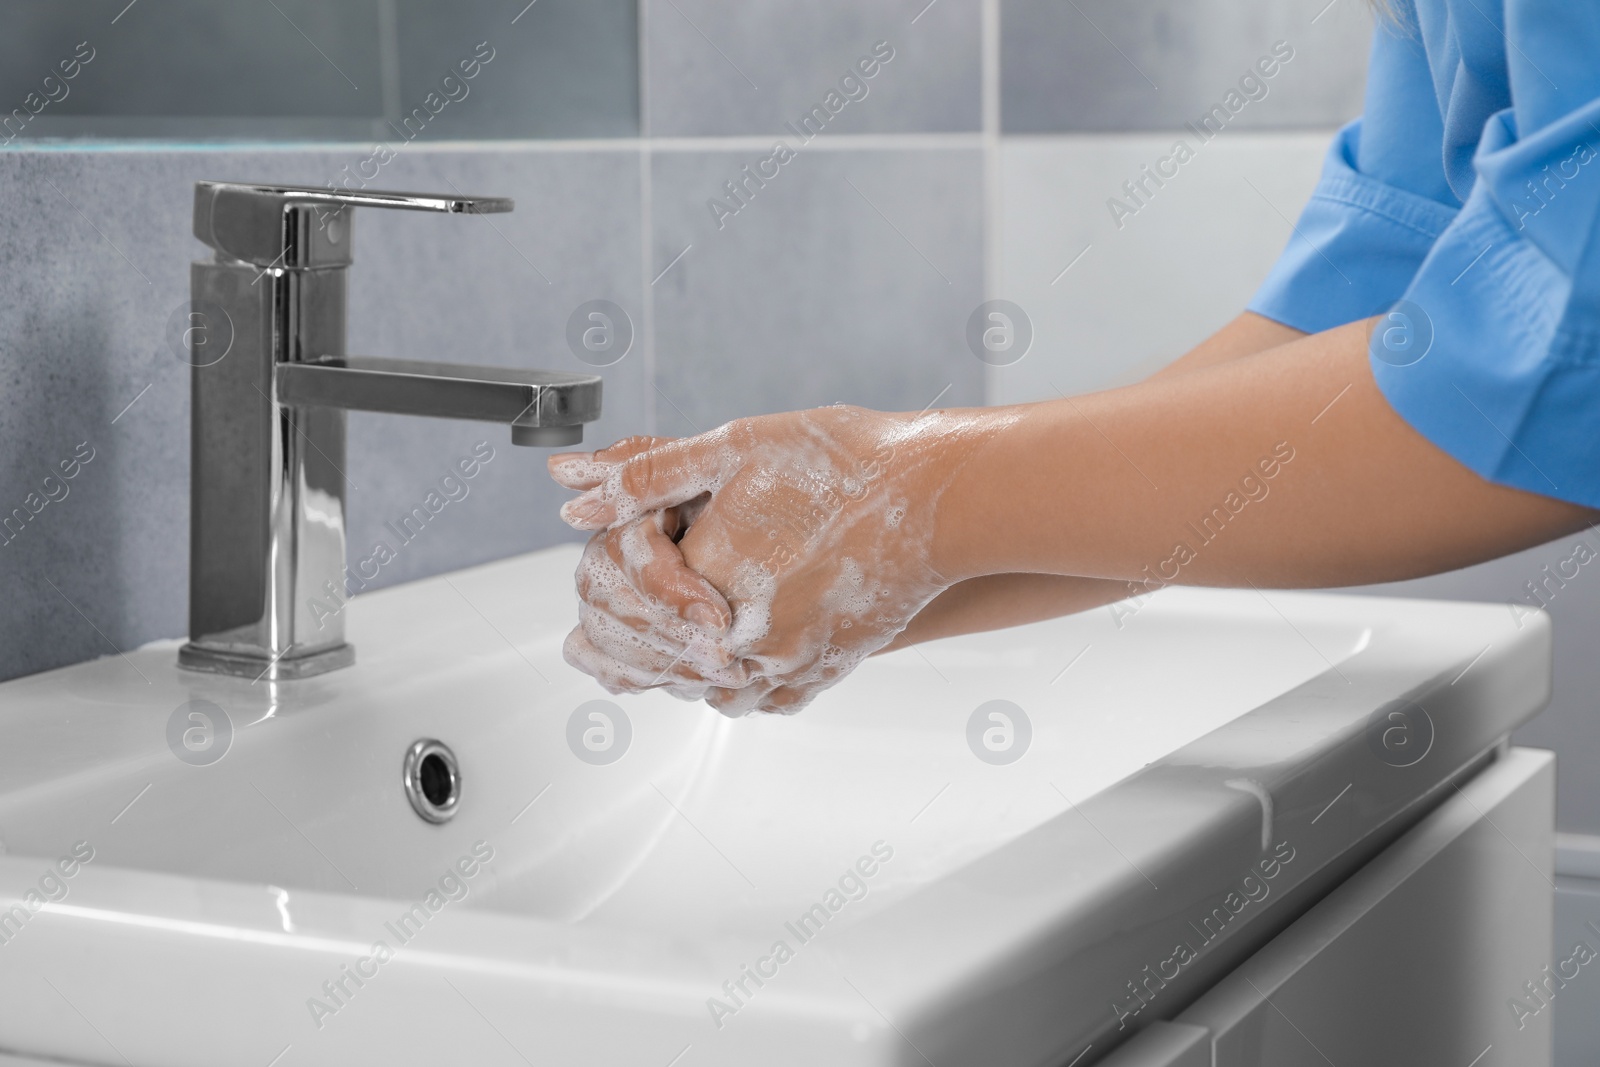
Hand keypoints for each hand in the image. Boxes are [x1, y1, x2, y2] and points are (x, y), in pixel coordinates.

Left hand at [551, 406, 1006, 713]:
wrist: (941, 499)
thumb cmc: (848, 465)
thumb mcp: (732, 448)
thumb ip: (645, 476)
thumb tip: (574, 500)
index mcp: (706, 585)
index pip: (625, 601)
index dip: (602, 585)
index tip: (596, 583)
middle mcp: (743, 640)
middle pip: (657, 657)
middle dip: (620, 646)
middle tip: (588, 654)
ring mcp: (789, 662)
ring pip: (707, 687)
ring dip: (671, 674)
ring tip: (645, 668)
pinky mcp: (826, 668)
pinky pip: (764, 697)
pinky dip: (733, 687)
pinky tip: (725, 672)